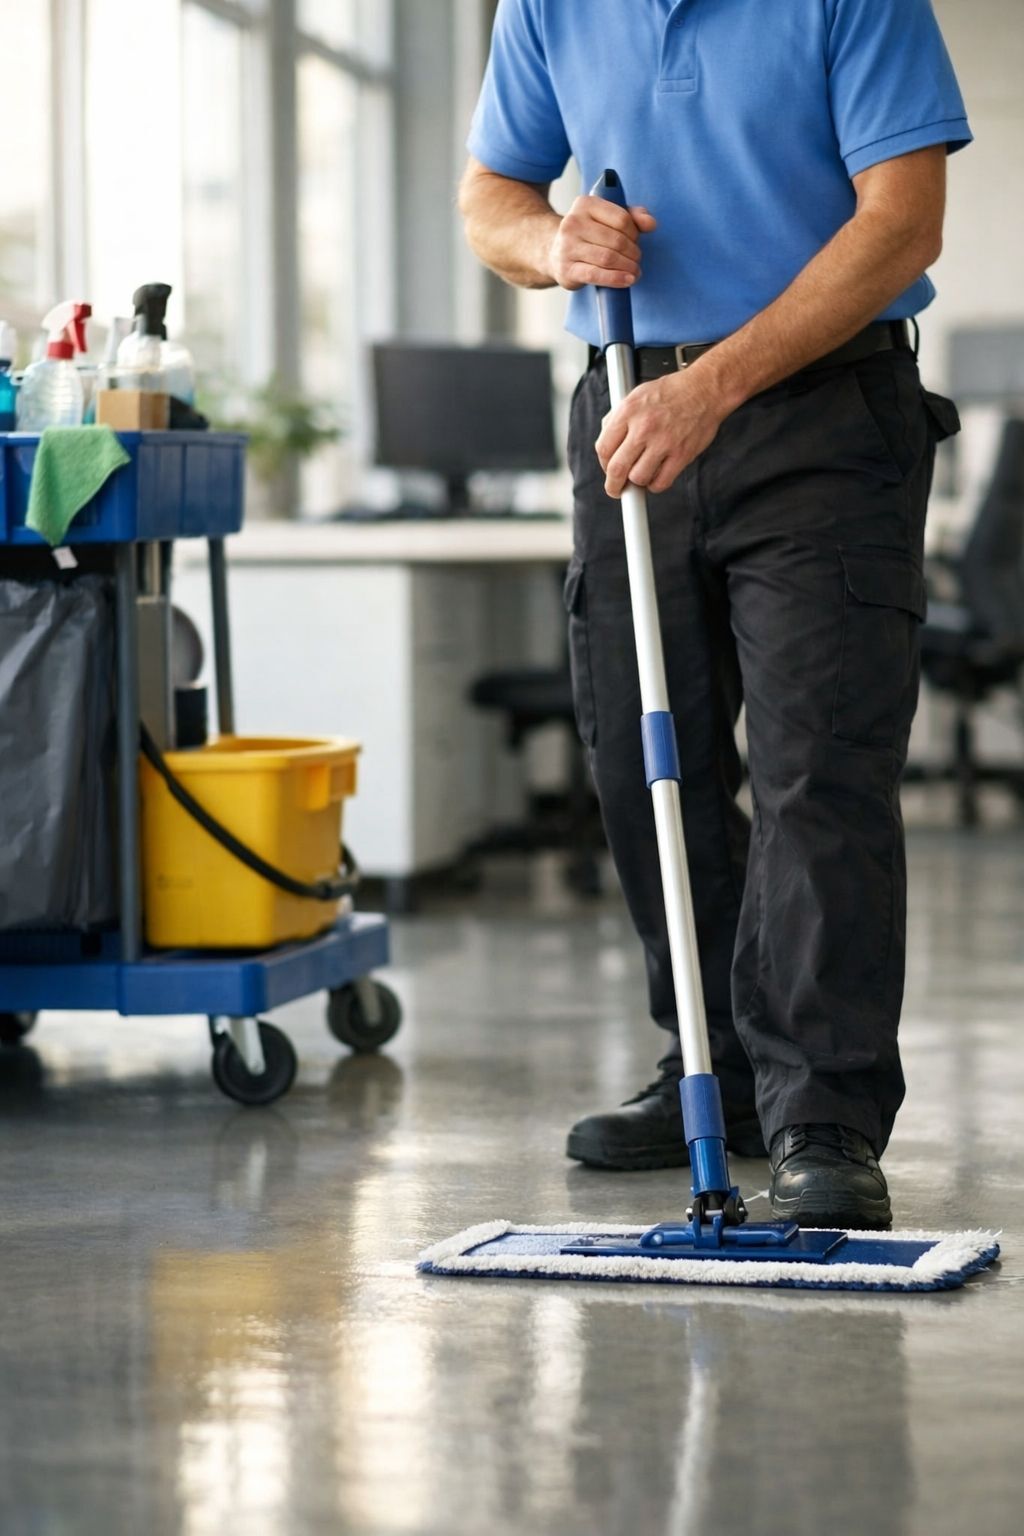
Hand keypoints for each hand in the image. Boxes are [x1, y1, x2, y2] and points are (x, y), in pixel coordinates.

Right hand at [548, 195, 656, 290]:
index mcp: (585, 204)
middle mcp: (573, 222)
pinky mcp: (567, 269)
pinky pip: (596, 275)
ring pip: (608, 258)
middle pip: (616, 240)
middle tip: (636, 260)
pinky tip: (627, 280)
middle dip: (633, 253)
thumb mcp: (608, 218)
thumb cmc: (588, 234)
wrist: (554, 253)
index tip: (635, 241)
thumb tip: (651, 223)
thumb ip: (632, 216)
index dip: (635, 233)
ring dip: (628, 267)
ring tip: (634, 272)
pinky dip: (616, 279)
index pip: (622, 219)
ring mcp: (567, 247)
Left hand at [596, 367, 726, 497]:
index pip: (603, 448)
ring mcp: (663, 442)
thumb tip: (606, 439)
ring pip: (638, 478)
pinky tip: (656, 476)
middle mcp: (644, 426)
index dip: (603, 464)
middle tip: (615, 488)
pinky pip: (661, 482)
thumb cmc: (673, 392)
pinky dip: (655, 485)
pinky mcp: (681, 454)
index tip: (608, 469)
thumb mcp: (637, 395)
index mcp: (629, 411)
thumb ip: (618, 417)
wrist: (705, 389)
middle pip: (617, 468)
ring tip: (642, 474)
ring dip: (637, 482)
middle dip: (613, 485)